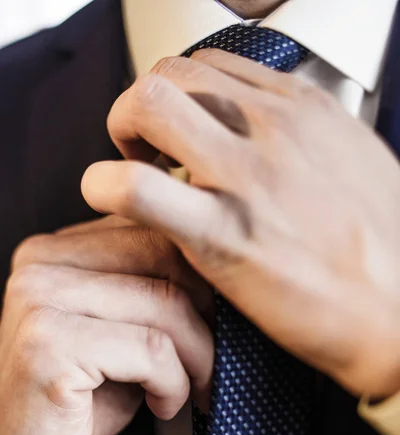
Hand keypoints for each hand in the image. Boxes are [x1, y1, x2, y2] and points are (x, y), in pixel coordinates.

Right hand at [0, 217, 212, 434]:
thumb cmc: (83, 401)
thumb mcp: (125, 336)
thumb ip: (156, 295)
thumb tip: (223, 276)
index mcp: (57, 250)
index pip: (154, 232)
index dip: (203, 278)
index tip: (221, 322)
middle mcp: (41, 263)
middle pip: (164, 257)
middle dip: (209, 313)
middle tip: (219, 359)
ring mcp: (38, 299)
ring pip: (165, 304)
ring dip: (200, 356)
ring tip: (200, 389)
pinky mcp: (47, 345)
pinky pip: (150, 350)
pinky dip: (174, 384)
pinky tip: (162, 406)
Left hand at [82, 50, 399, 399]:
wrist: (399, 317)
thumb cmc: (381, 250)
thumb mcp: (353, 166)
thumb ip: (302, 142)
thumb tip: (260, 140)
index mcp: (306, 112)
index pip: (212, 66)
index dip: (180, 98)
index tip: (177, 136)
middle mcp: (275, 132)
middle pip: (171, 74)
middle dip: (140, 108)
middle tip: (144, 151)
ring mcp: (248, 179)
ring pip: (148, 104)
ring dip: (121, 134)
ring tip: (132, 174)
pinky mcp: (225, 236)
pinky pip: (136, 187)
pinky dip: (106, 186)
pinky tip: (114, 202)